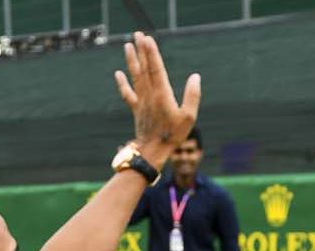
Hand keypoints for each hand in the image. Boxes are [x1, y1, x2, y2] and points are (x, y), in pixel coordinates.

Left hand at [113, 32, 200, 169]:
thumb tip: (195, 76)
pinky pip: (128, 94)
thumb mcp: (189, 116)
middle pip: (144, 68)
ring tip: (127, 45)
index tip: (147, 38)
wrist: (152, 152)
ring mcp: (141, 101)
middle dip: (141, 50)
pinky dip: (122, 83)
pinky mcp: (136, 110)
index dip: (151, 52)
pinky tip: (118, 73)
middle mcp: (149, 95)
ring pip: (135, 77)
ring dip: (131, 60)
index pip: (156, 68)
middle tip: (138, 34)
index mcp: (162, 94)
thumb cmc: (173, 136)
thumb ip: (193, 95)